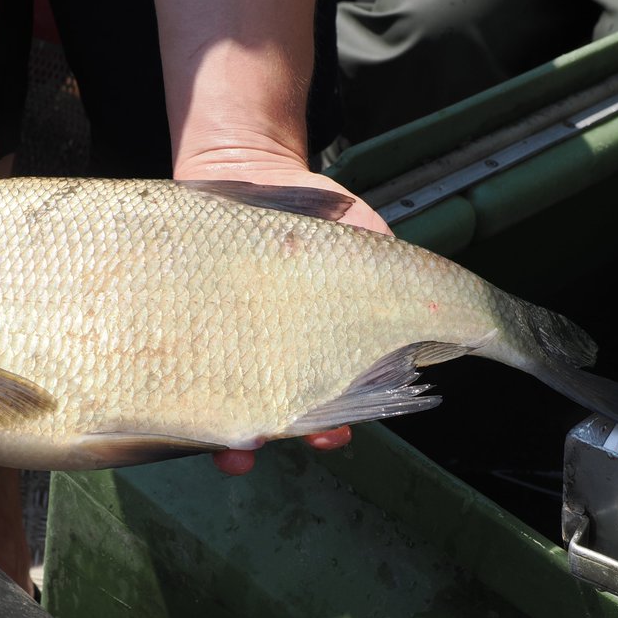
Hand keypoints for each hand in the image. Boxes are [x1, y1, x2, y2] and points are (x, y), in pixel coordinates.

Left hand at [173, 148, 391, 476]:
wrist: (248, 166)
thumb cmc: (317, 212)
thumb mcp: (364, 237)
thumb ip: (390, 276)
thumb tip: (440, 309)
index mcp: (312, 348)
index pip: (324, 406)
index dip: (328, 428)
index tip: (333, 434)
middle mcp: (264, 355)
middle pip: (270, 416)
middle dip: (276, 436)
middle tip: (275, 441)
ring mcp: (221, 344)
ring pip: (221, 406)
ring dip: (227, 438)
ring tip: (235, 452)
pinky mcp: (181, 325)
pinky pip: (177, 368)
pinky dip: (178, 396)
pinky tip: (180, 410)